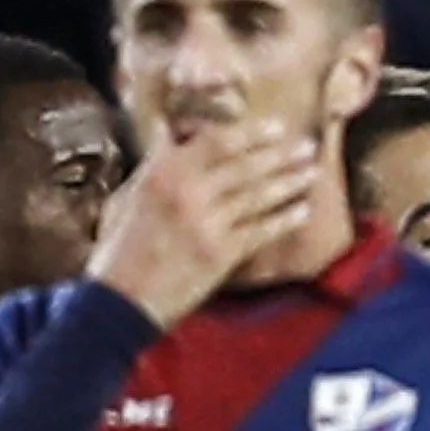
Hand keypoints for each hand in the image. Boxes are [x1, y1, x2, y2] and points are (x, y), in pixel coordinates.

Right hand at [89, 122, 335, 328]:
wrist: (117, 303)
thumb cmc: (118, 252)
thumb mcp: (126, 198)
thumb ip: (153, 167)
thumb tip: (172, 136)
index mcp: (162, 171)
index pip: (217, 141)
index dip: (253, 134)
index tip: (277, 128)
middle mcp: (187, 190)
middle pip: (246, 164)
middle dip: (281, 154)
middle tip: (306, 145)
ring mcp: (206, 222)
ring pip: (259, 195)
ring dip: (290, 181)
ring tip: (312, 172)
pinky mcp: (220, 254)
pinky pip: (261, 230)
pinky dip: (285, 219)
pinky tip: (302, 210)